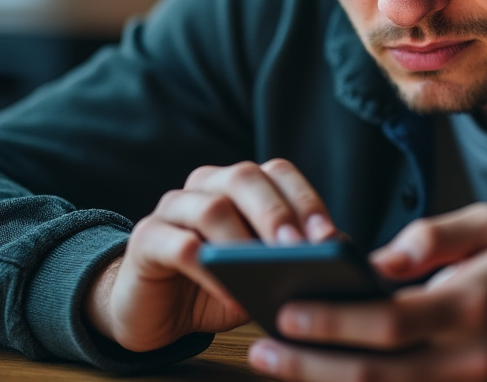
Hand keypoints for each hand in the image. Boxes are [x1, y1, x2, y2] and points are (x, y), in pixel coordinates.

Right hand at [84, 159, 336, 351]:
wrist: (157, 313)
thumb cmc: (216, 287)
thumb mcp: (263, 274)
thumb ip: (294, 258)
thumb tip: (340, 250)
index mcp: (240, 185)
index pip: (277, 172)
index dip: (305, 199)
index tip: (327, 237)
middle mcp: (206, 186)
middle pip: (243, 178)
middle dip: (277, 213)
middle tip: (299, 250)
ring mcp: (173, 209)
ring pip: (212, 208)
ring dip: (244, 241)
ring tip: (267, 272)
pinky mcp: (146, 240)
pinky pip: (181, 246)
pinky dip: (211, 270)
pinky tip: (231, 293)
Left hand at [247, 202, 486, 381]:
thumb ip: (436, 234)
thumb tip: (381, 258)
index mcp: (470, 305)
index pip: (390, 321)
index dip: (334, 322)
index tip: (288, 312)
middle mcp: (467, 360)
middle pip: (376, 372)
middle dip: (312, 364)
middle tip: (263, 347)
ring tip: (278, 367)